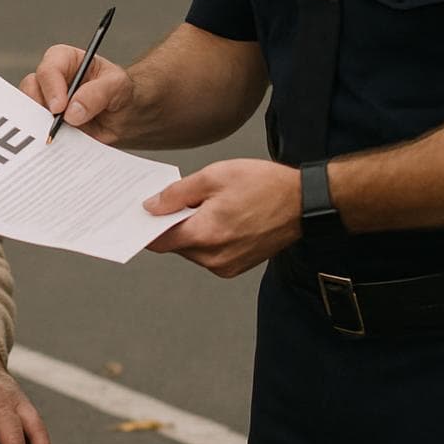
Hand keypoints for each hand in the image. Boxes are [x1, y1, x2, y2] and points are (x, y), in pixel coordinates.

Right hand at [19, 44, 133, 144]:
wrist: (123, 118)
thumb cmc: (119, 92)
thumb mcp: (117, 86)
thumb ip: (97, 94)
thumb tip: (72, 112)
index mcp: (65, 60)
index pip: (49, 68)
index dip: (51, 87)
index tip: (60, 108)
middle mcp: (51, 79)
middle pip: (31, 88)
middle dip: (41, 107)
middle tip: (55, 124)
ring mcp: (46, 102)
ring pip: (29, 110)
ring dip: (40, 123)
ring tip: (58, 135)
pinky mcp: (46, 123)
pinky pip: (37, 130)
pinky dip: (44, 137)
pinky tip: (57, 143)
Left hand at [143, 158, 302, 277]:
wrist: (303, 203)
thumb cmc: (265, 186)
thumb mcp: (214, 176)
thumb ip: (177, 194)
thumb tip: (151, 207)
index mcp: (205, 234)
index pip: (159, 240)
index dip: (146, 226)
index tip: (140, 214)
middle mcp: (214, 258)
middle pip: (175, 244)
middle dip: (173, 223)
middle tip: (182, 199)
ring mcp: (226, 266)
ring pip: (191, 249)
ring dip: (192, 230)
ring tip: (210, 205)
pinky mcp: (236, 267)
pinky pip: (208, 254)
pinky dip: (207, 238)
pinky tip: (220, 217)